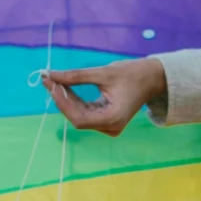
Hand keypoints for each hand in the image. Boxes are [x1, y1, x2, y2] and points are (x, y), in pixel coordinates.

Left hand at [43, 56, 166, 136]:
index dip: (62, 102)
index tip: (50, 84)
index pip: (79, 118)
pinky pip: (85, 113)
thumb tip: (51, 75)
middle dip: (62, 99)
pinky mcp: (105, 121)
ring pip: (79, 116)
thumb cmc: (132, 74)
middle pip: (77, 118)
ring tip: (55, 81)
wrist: (151, 79)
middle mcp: (110, 127)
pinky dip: (74, 101)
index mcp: (113, 119)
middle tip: (48, 79)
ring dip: (66, 99)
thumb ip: (76, 76)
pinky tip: (65, 87)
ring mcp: (108, 126)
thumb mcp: (103, 72)